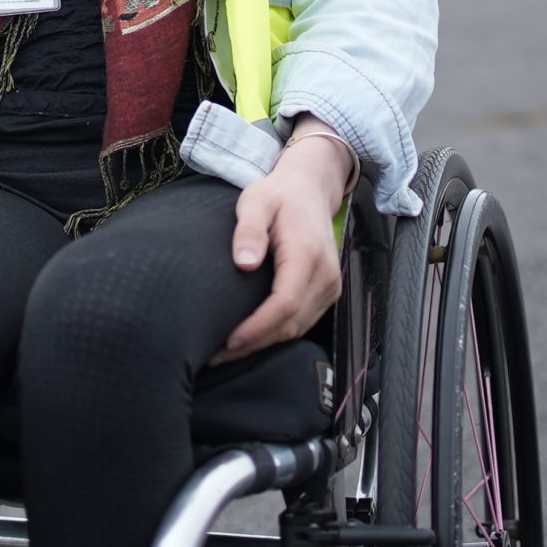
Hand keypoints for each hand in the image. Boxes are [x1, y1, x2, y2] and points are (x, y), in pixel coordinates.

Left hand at [212, 137, 349, 364]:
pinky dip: (277, 334)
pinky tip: (252, 339)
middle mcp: (325, 274)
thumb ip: (248, 230)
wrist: (310, 190)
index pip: (284, 304)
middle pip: (291, 324)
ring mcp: (330, 285)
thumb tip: (244, 262)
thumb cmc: (279, 196)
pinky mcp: (327, 292)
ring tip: (228, 353)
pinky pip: (303, 322)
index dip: (257, 328)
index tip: (228, 341)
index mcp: (307, 253)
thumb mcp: (255, 201)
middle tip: (217, 356)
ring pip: (298, 328)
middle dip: (254, 344)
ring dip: (264, 344)